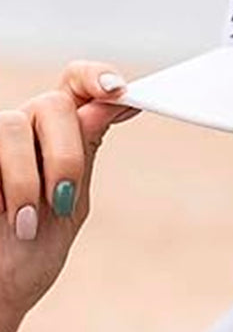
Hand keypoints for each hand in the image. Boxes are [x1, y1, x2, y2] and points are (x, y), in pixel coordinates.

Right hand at [0, 61, 140, 331]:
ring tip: (23, 222)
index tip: (120, 92)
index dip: (97, 77)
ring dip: (26, 179)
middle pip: (55, 105)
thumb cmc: (28, 253)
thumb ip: (83, 156)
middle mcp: (25, 130)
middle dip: (66, 156)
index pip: (80, 87)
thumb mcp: (69, 207)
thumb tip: (112, 103)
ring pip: (14, 124)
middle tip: (62, 200)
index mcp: (60, 139)